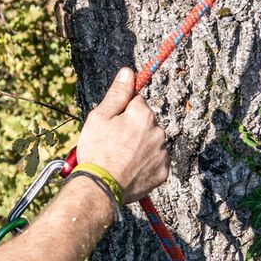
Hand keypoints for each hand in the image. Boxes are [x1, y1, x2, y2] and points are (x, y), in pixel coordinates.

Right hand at [74, 68, 169, 203]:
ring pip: (151, 142)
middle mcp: (158, 132)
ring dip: (140, 146)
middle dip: (133, 129)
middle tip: (113, 144)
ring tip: (120, 158)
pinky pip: (155, 162)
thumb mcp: (100, 117)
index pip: (137, 101)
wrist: (100, 188)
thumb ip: (117, 94)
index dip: (122, 111)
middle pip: (146, 122)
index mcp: (143, 115)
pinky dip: (145, 164)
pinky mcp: (163, 172)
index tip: (112, 124)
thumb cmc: (97, 151)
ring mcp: (162, 154)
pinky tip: (130, 169)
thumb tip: (128, 72)